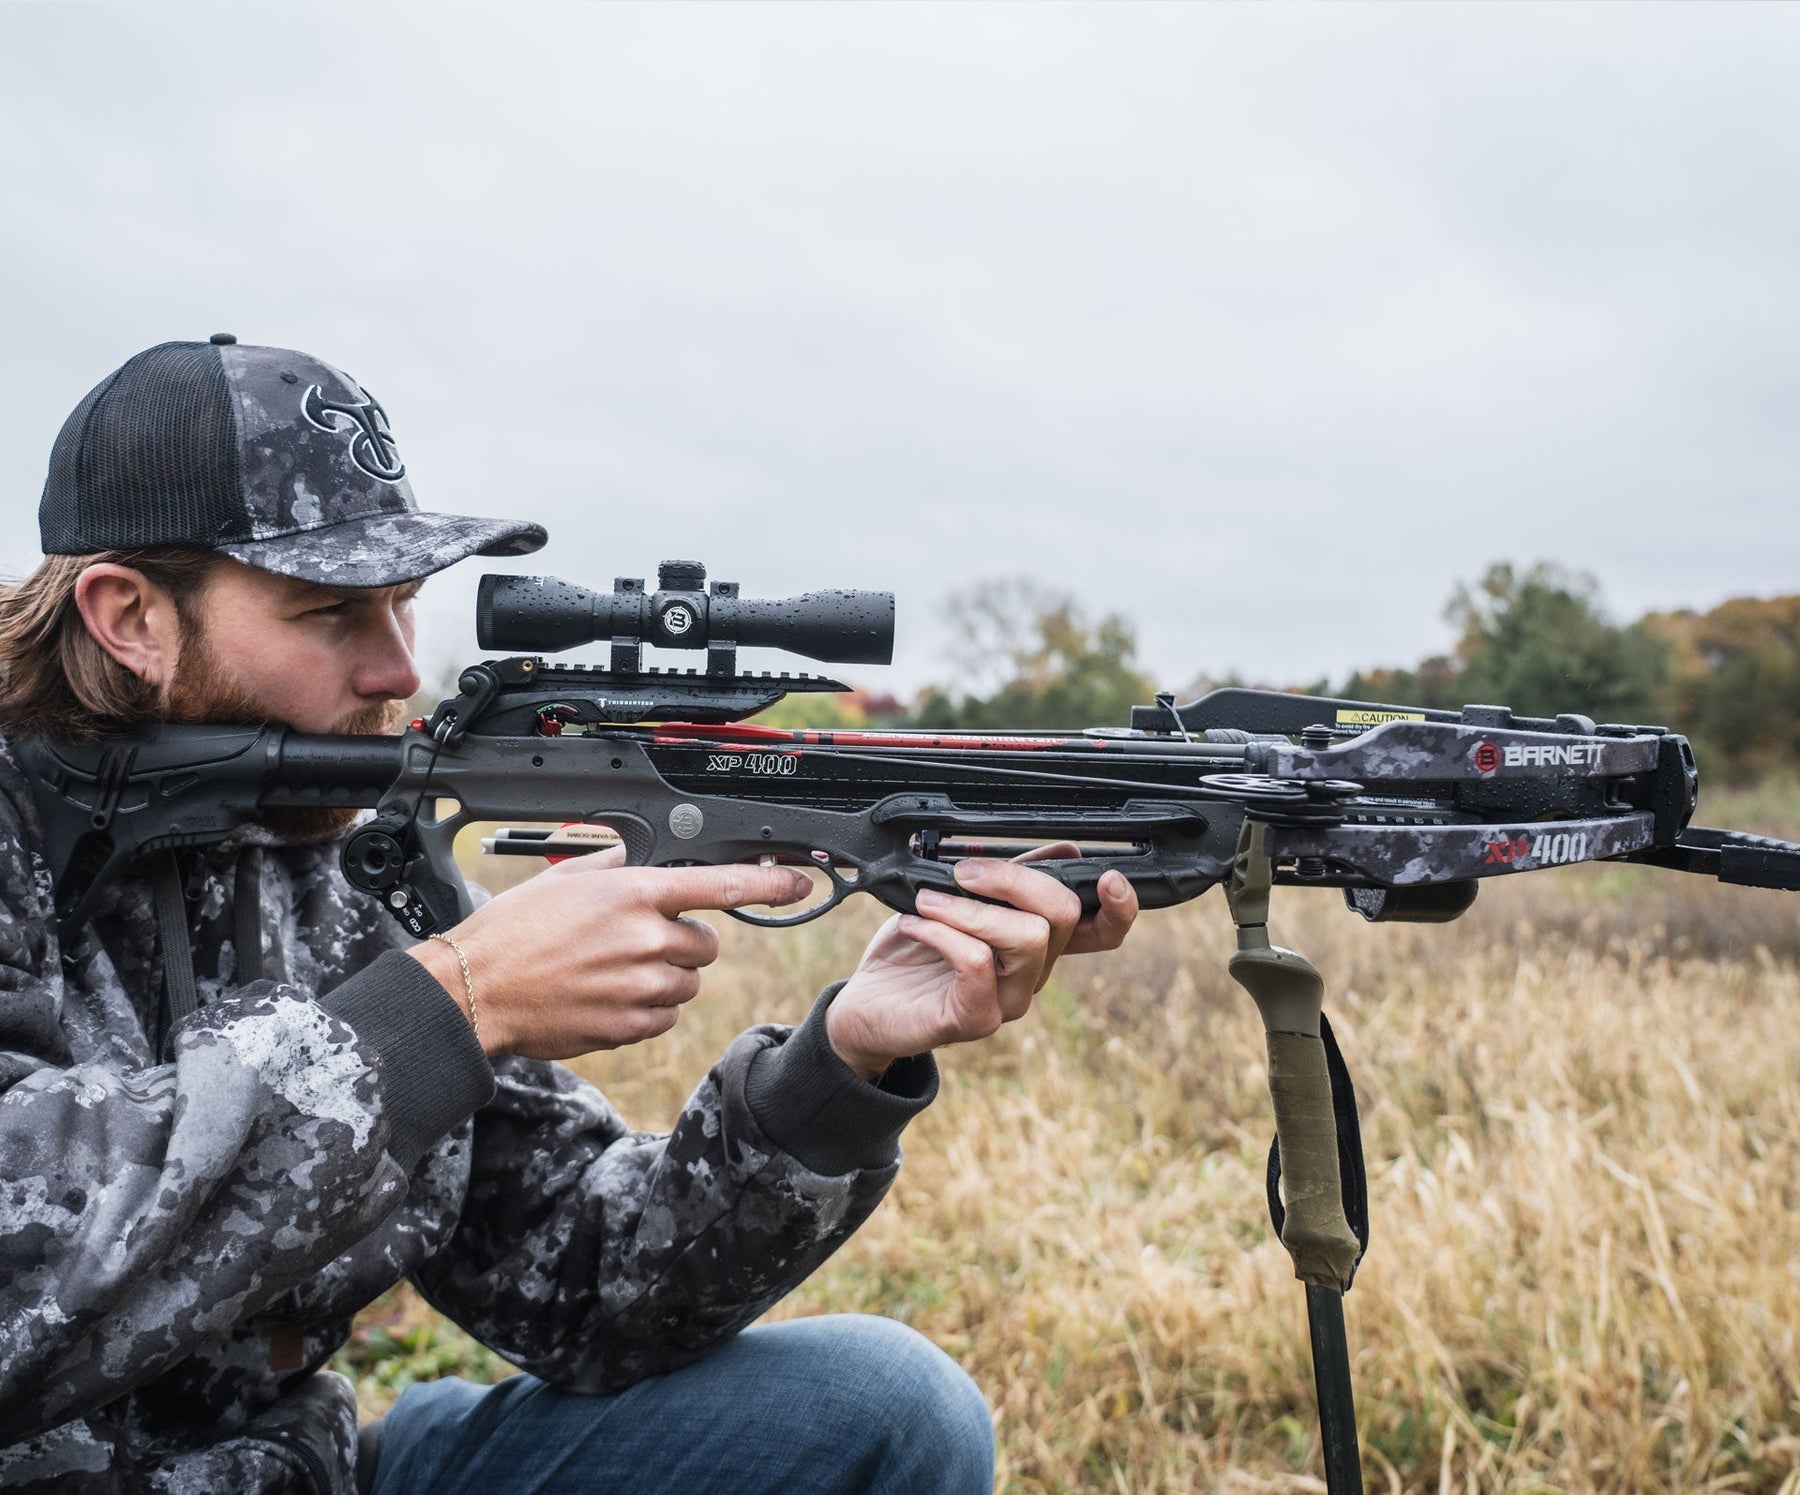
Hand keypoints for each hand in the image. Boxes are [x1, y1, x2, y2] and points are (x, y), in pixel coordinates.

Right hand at [409, 848, 811, 1059]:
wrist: (477, 991)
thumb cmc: (514, 931)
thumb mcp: (566, 879)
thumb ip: (620, 868)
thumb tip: (649, 865)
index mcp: (632, 894)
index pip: (718, 885)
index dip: (767, 885)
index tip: (799, 883)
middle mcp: (645, 939)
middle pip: (705, 943)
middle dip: (682, 942)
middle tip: (638, 941)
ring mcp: (641, 986)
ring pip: (689, 982)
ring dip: (665, 977)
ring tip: (614, 971)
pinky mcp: (631, 1026)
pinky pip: (667, 1016)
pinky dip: (648, 1009)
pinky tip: (609, 997)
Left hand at [825, 846, 1138, 1080]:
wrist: (867, 1003)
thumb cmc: (914, 949)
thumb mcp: (963, 899)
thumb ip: (1009, 878)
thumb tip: (1065, 848)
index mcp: (1038, 944)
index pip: (1102, 932)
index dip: (1119, 908)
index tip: (1108, 875)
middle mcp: (1032, 975)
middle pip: (1060, 917)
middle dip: (1013, 880)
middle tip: (961, 873)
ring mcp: (1007, 1001)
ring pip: (1026, 940)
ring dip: (971, 908)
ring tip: (928, 900)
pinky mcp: (974, 1020)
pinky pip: (977, 964)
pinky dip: (943, 932)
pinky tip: (915, 923)